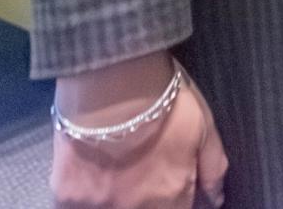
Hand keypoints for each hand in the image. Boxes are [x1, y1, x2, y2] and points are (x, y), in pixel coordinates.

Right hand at [51, 53, 227, 208]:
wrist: (112, 85)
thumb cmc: (165, 102)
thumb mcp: (204, 128)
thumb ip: (212, 169)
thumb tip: (216, 199)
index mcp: (171, 195)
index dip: (174, 203)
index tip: (167, 189)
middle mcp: (135, 208)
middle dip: (145, 201)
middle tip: (139, 174)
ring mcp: (98, 205)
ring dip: (116, 201)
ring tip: (116, 176)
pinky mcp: (67, 197)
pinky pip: (75, 207)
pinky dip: (85, 198)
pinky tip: (91, 179)